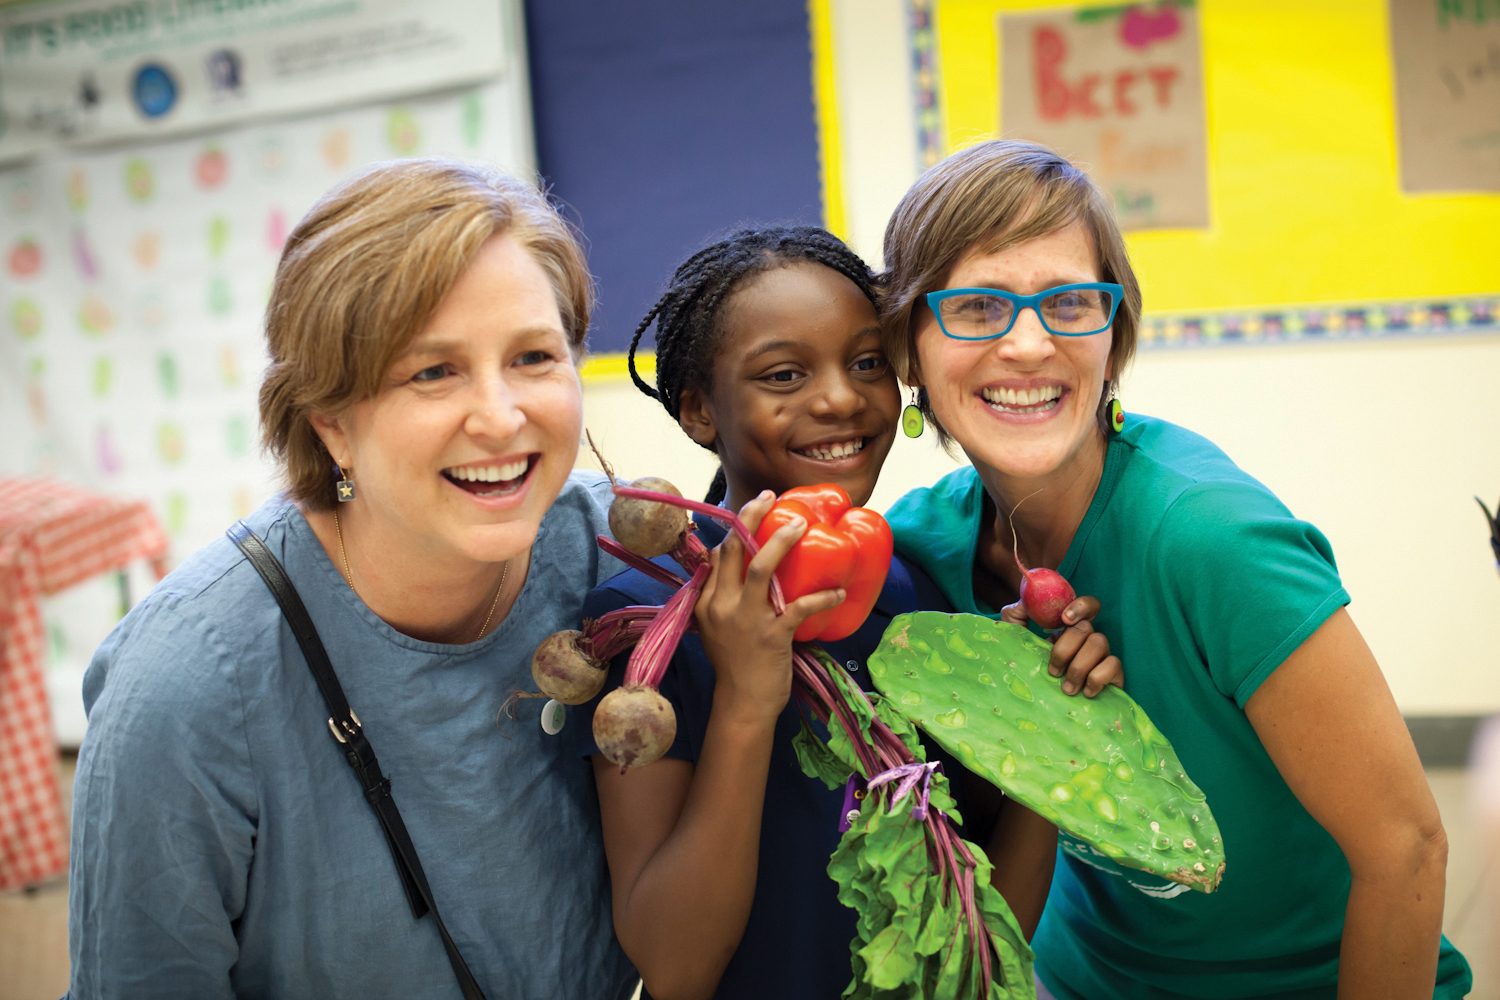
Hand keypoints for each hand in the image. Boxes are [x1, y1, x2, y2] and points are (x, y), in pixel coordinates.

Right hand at [694, 491, 845, 724]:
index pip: (718, 555)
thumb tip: (728, 565)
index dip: (735, 528)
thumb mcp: (714, 628)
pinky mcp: (773, 635)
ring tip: (800, 525)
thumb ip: (719, 597)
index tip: (753, 509)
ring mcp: (748, 620)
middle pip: (734, 550)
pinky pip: (801, 606)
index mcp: (708, 603)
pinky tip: (839, 591)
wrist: (742, 704)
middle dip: (751, 517)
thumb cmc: (734, 665)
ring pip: (762, 568)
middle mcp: (723, 606)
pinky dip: (823, 596)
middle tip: (770, 496)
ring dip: (782, 542)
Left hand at [1001, 596, 1122, 696]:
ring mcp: (1103, 656)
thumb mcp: (1017, 640)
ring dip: (1079, 666)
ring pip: (1100, 643)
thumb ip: (1017, 616)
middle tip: (1053, 671)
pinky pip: (1114, 665)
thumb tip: (1025, 601)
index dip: (1080, 607)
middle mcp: (1088, 639)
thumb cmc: (1030, 670)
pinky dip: (1098, 678)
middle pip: (1086, 627)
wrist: (1041, 708)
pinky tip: (1086, 692)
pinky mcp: (1114, 675)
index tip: (1063, 620)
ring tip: (1066, 688)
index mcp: (1070, 628)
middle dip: (1065, 649)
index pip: (1087, 606)